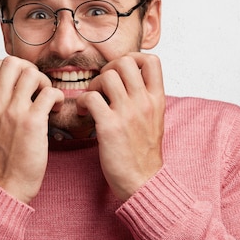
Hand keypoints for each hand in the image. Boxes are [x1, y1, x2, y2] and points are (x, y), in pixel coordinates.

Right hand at [0, 56, 63, 203]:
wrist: (7, 183)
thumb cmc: (4, 155)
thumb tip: (14, 84)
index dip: (12, 67)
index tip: (22, 83)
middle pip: (12, 62)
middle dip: (30, 69)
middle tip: (37, 88)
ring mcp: (14, 112)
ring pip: (32, 73)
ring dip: (45, 83)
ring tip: (47, 99)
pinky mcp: (32, 123)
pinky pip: (50, 93)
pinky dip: (58, 98)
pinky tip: (56, 109)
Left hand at [76, 53, 164, 200]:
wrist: (143, 182)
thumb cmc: (144, 154)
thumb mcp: (155, 120)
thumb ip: (146, 99)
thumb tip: (132, 81)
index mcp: (157, 99)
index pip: (151, 60)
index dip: (132, 58)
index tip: (121, 71)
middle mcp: (144, 102)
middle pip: (125, 62)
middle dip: (108, 69)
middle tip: (102, 86)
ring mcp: (127, 113)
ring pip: (107, 75)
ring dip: (94, 84)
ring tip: (92, 99)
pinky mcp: (110, 127)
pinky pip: (91, 97)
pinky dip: (82, 101)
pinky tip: (83, 113)